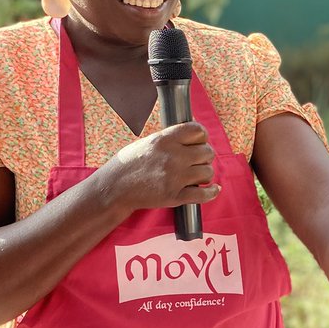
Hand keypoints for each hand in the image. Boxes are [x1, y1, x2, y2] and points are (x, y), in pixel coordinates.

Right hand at [98, 122, 219, 213]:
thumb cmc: (130, 164)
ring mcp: (174, 177)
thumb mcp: (148, 142)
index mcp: (164, 139)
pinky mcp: (174, 196)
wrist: (115, 188)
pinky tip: (213, 189)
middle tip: (198, 161)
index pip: (198, 131)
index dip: (202, 136)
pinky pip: (204, 194)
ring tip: (198, 175)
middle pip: (207, 152)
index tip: (200, 141)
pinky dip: (212, 191)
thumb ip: (170, 138)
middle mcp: (172, 157)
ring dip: (206, 174)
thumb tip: (194, 133)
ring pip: (208, 172)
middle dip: (205, 156)